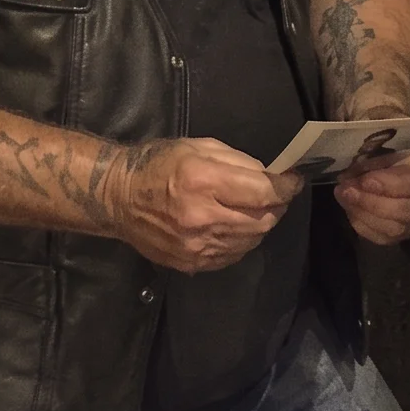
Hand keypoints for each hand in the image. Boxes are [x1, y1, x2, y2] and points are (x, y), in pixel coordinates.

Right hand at [116, 138, 299, 273]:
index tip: (293, 181)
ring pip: (252, 240)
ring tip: (249, 209)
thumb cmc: (157, 164)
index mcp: (203, 181)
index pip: (263, 191)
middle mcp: (202, 217)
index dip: (285, 187)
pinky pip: (233, 255)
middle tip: (272, 195)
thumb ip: (238, 162)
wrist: (117, 198)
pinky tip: (230, 226)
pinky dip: (241, 240)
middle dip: (275, 206)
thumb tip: (271, 177)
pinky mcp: (192, 263)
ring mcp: (197, 246)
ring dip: (259, 224)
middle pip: (263, 220)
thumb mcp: (198, 147)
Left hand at [334, 136, 409, 245]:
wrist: (394, 137)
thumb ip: (375, 145)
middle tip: (345, 189)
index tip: (364, 180)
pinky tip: (351, 208)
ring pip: (400, 227)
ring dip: (365, 214)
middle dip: (374, 203)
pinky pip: (389, 237)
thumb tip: (354, 169)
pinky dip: (365, 225)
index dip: (393, 185)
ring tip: (343, 195)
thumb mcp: (385, 123)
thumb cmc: (390, 126)